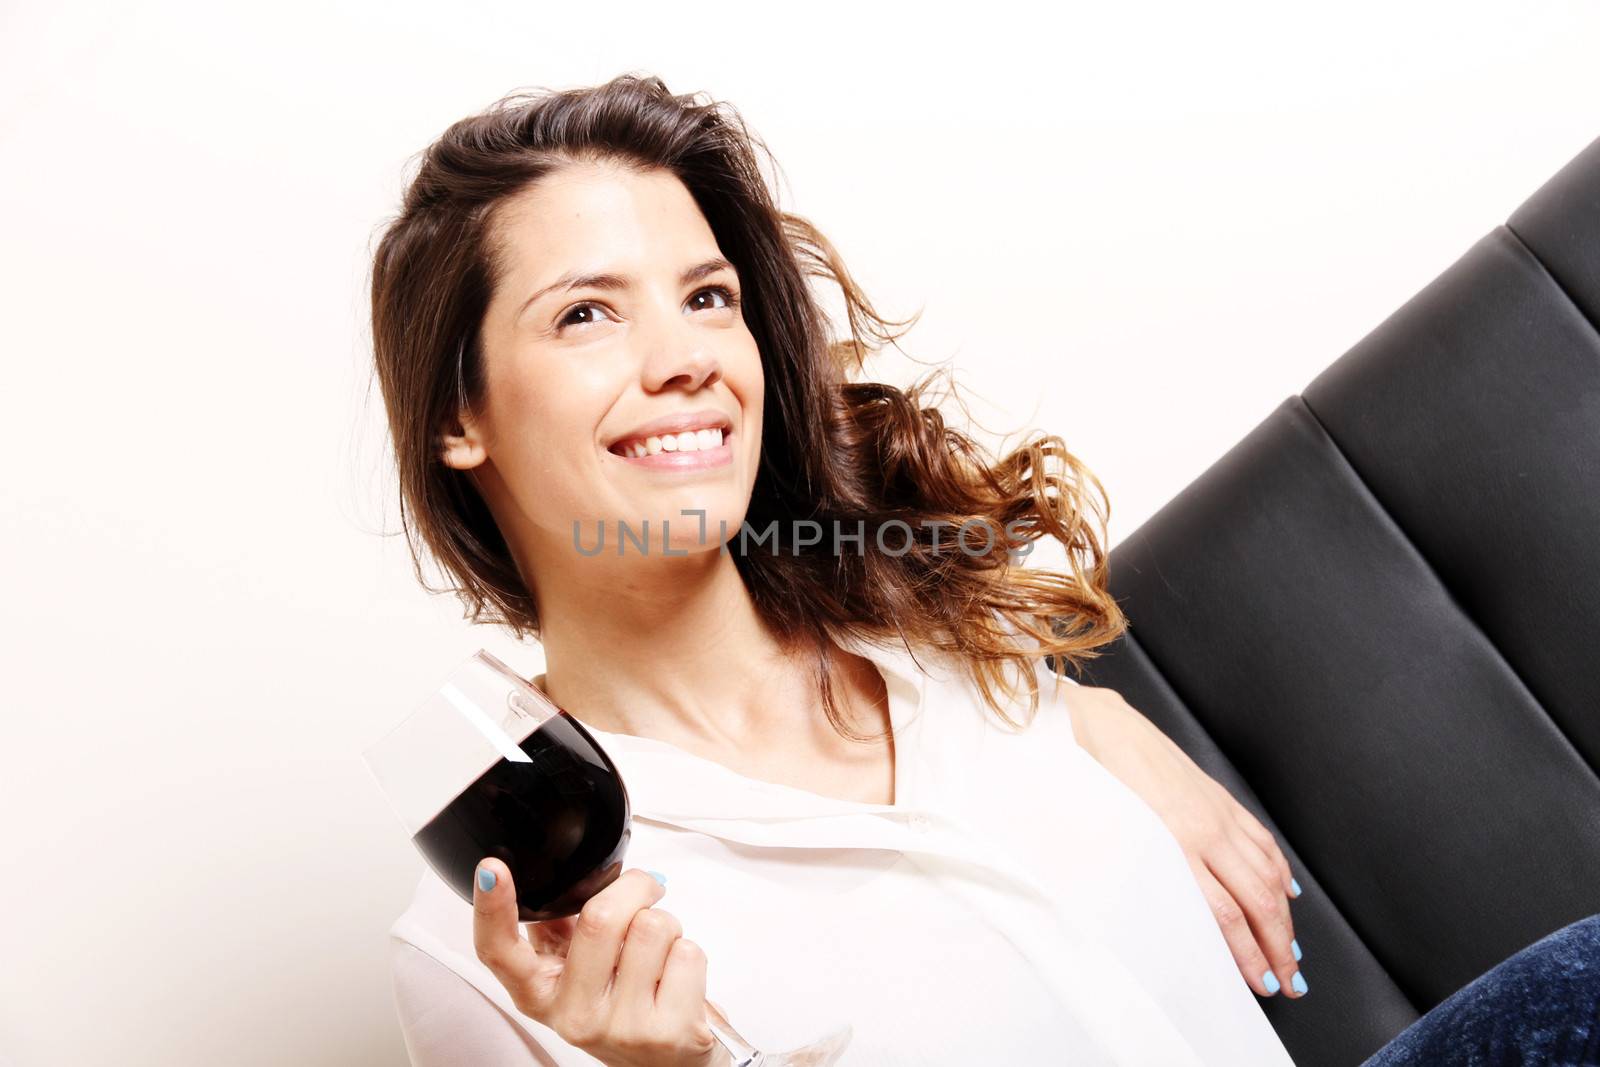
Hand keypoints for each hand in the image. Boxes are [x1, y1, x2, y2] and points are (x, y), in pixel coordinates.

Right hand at [473, 861, 729, 1064]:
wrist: (670, 1063)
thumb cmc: (625, 1003)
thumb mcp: (579, 970)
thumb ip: (562, 926)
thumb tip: (560, 875)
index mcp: (540, 993)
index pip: (500, 952)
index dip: (491, 909)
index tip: (490, 870)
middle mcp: (573, 1016)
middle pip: (601, 918)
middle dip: (634, 888)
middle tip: (645, 891)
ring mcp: (621, 1029)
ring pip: (653, 927)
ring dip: (667, 925)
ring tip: (658, 955)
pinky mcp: (668, 1034)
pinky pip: (687, 953)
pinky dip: (688, 954)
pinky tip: (676, 981)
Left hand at [1065, 685, 1306, 998]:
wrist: (1102, 727)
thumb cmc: (1098, 783)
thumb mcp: (1113, 837)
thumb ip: (1142, 878)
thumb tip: (1167, 923)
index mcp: (1174, 845)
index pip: (1225, 914)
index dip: (1249, 954)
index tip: (1261, 983)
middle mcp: (1205, 831)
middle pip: (1258, 901)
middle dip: (1279, 947)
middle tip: (1291, 981)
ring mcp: (1218, 813)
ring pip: (1268, 875)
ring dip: (1285, 918)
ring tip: (1293, 950)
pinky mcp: (1220, 797)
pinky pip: (1261, 840)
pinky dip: (1280, 870)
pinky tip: (1287, 891)